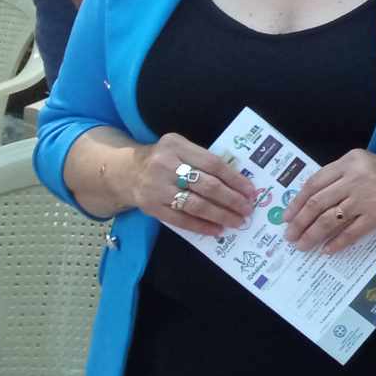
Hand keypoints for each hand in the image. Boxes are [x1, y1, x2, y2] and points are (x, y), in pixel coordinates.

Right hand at [131, 134, 257, 237]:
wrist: (125, 172)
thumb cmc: (162, 159)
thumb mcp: (179, 148)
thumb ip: (202, 159)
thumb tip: (237, 181)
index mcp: (176, 146)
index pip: (213, 163)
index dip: (234, 178)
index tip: (250, 191)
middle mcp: (165, 166)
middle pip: (206, 185)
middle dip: (231, 199)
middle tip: (247, 209)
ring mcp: (157, 188)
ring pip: (195, 205)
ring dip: (220, 215)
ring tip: (237, 222)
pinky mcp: (151, 207)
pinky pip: (180, 220)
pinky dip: (201, 226)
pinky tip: (216, 230)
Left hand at [283, 150, 375, 253]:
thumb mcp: (367, 166)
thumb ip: (342, 178)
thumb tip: (313, 204)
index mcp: (351, 160)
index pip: (314, 182)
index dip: (297, 202)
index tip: (287, 217)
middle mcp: (356, 176)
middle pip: (318, 203)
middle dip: (300, 223)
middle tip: (290, 236)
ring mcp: (367, 196)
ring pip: (329, 219)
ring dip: (313, 235)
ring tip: (303, 246)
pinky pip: (350, 232)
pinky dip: (337, 243)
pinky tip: (328, 250)